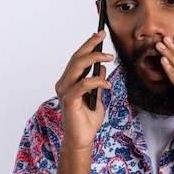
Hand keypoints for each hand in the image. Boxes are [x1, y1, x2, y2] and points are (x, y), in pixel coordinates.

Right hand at [54, 31, 113, 149]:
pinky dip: (97, 81)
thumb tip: (102, 67)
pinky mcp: (69, 100)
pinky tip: (108, 84)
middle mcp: (64, 84)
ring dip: (94, 58)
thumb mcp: (97, 97)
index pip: (77, 58)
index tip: (98, 34)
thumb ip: (97, 82)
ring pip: (77, 67)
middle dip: (90, 45)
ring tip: (109, 57)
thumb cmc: (87, 121)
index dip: (87, 45)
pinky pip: (83, 84)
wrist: (82, 139)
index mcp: (69, 82)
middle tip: (103, 36)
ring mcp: (64, 91)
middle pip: (76, 58)